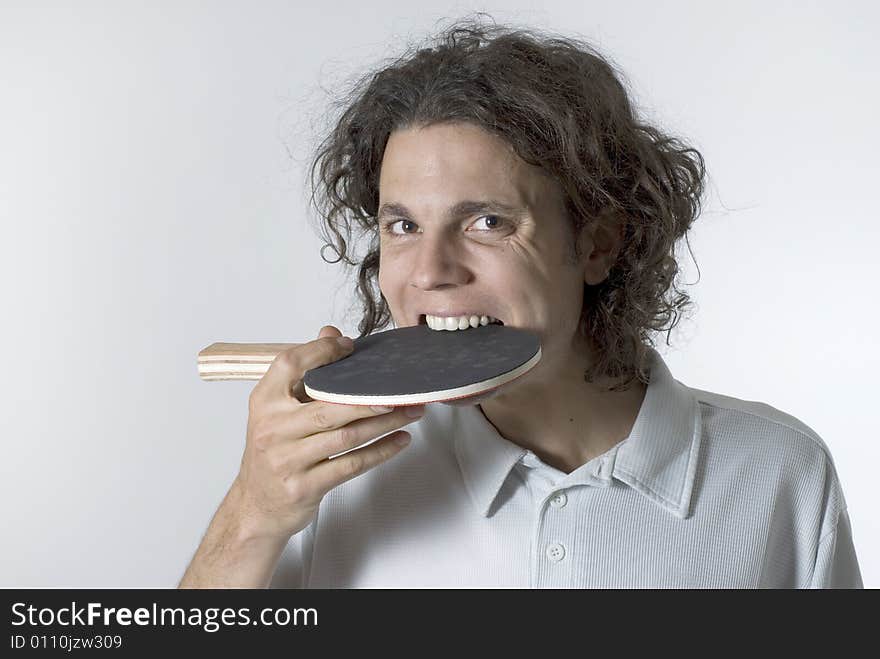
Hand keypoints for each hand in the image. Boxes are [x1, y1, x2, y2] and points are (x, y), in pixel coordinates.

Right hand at [233, 325, 423, 542]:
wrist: (255, 507)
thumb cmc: (273, 451)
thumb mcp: (278, 410)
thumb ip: (304, 372)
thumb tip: (331, 333)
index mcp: (264, 402)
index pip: (290, 365)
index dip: (321, 351)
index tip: (350, 346)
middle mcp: (272, 429)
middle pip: (328, 407)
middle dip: (370, 398)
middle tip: (400, 391)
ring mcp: (287, 460)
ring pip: (346, 437)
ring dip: (383, 423)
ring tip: (410, 413)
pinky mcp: (305, 486)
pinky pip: (351, 464)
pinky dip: (380, 451)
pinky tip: (399, 440)